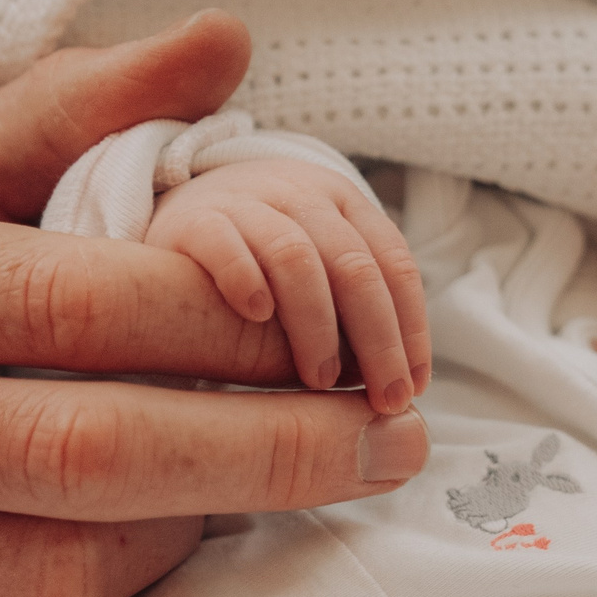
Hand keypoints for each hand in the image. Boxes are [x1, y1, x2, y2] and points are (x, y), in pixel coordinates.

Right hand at [0, 12, 430, 596]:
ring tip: (259, 481)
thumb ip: (60, 116)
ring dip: (196, 530)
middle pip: (92, 456)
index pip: (76, 303)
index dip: (238, 323)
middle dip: (275, 451)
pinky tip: (147, 551)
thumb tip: (229, 44)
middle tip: (390, 439)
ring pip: (67, 571)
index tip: (346, 327)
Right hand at [144, 157, 429, 415]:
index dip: (411, 330)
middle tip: (383, 399)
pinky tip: (258, 316)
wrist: (183, 210)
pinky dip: (245, 278)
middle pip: (357, 267)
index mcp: (345, 206)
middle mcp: (303, 197)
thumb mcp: (320, 274)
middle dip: (379, 340)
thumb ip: (355, 315)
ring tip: (322, 380)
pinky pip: (224, 244)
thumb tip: (396, 390)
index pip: (396, 266)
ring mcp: (248, 204)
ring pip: (298, 258)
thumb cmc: (265, 263)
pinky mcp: (195, 219)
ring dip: (318, 326)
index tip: (413, 388)